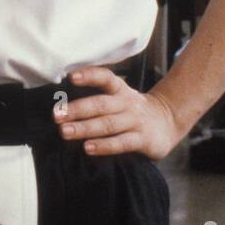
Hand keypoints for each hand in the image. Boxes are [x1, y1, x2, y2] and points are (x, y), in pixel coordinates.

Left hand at [55, 66, 184, 159]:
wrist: (168, 121)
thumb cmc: (132, 110)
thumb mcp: (119, 97)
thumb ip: (98, 98)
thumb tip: (63, 105)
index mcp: (120, 90)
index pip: (105, 78)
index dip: (89, 76)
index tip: (70, 77)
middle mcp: (127, 103)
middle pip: (100, 104)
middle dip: (77, 109)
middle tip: (56, 115)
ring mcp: (135, 121)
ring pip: (108, 124)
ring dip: (85, 128)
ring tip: (65, 131)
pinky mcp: (143, 140)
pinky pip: (122, 143)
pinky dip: (104, 146)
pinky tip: (88, 148)